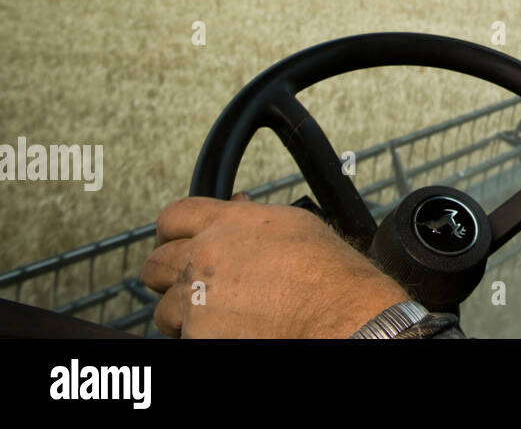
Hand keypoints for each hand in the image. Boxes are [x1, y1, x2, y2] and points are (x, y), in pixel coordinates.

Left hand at [141, 194, 409, 338]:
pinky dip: (202, 337)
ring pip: (165, 309)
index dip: (171, 232)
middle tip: (190, 284)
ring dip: (185, 313)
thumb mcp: (295, 225)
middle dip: (170, 275)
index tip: (173, 241)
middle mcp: (205, 257)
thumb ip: (252, 217)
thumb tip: (236, 205)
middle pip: (156, 263)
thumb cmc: (331, 274)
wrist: (340, 316)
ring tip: (218, 316)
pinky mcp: (198, 337)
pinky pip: (185, 338)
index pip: (174, 217)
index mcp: (228, 223)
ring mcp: (197, 301)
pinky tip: (232, 332)